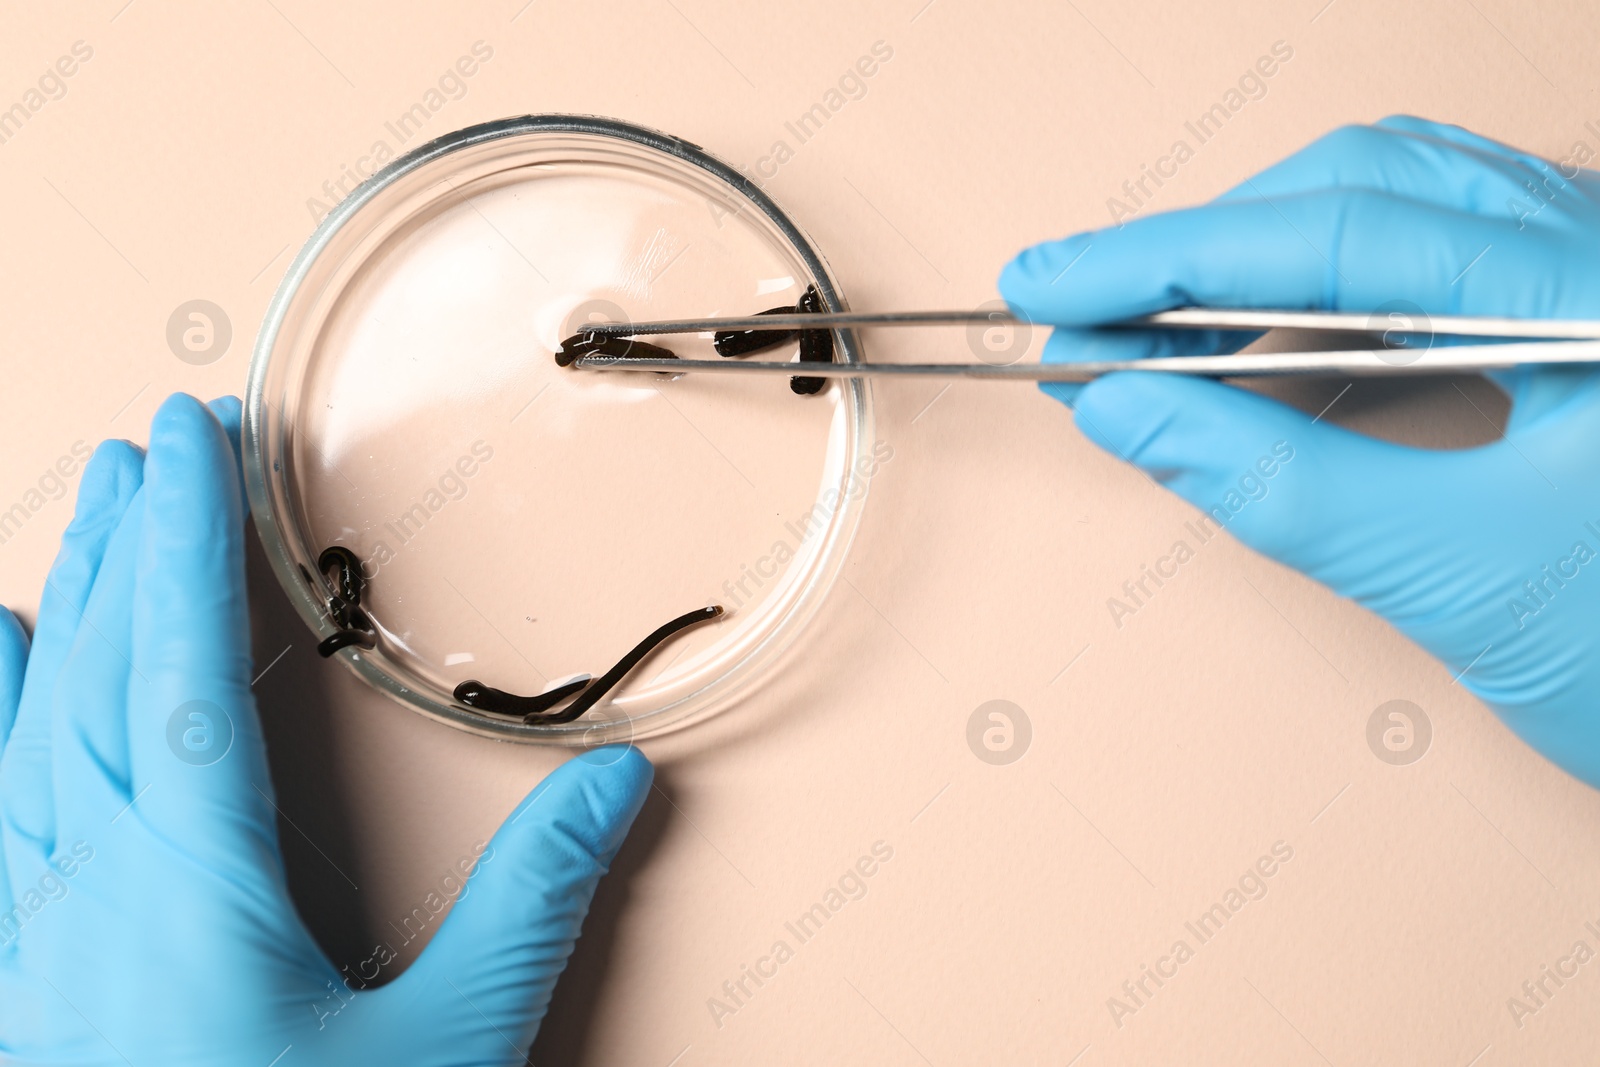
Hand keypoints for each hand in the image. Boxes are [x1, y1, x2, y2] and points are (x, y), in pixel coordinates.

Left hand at [0, 394, 651, 1064]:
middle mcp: (79, 886)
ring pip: (28, 733)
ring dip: (59, 616)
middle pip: (91, 670)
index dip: (188, 536)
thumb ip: (528, 907)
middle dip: (120, 546)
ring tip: (75, 529)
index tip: (193, 439)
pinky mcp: (16, 981)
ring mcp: (27, 935)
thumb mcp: (444, 1054)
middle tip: (143, 451)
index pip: (178, 657)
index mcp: (185, 881)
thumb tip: (612, 786)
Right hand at [1000, 116, 1599, 785]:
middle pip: (1364, 187)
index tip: (1053, 286)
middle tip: (1079, 317)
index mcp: (1597, 296)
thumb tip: (1126, 410)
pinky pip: (1423, 266)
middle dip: (1202, 249)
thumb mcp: (1459, 580)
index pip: (1342, 235)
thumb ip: (1278, 484)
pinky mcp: (1570, 315)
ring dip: (1254, 265)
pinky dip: (1317, 303)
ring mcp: (1589, 278)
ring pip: (1390, 210)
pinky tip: (1251, 353)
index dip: (1171, 257)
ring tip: (1145, 334)